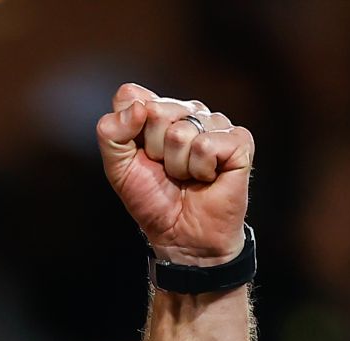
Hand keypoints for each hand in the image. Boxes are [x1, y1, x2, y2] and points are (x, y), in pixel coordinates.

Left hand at [97, 84, 254, 265]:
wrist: (181, 235)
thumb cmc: (154, 200)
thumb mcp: (118, 168)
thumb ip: (111, 133)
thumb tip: (138, 107)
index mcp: (158, 110)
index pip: (131, 96)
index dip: (128, 130)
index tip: (138, 156)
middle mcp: (188, 111)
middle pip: (155, 111)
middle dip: (153, 150)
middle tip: (165, 170)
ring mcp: (215, 123)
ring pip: (181, 131)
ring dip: (177, 165)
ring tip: (185, 176)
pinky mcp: (238, 140)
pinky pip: (207, 145)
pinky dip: (200, 169)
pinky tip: (206, 178)